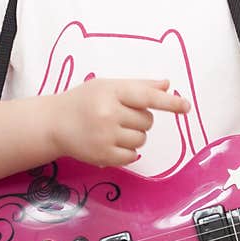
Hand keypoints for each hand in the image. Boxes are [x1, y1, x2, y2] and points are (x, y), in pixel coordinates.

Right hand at [48, 77, 189, 167]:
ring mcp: (105, 136)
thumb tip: (167, 85)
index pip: (147, 97)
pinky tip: (111, 142)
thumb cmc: (84, 100)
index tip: (186, 106)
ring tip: (114, 129)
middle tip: (119, 116)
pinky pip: (133, 156)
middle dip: (140, 119)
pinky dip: (128, 151)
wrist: (53, 123)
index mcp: (111, 92)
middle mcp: (108, 114)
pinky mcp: (103, 156)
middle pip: (147, 121)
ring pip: (142, 139)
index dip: (169, 102)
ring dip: (135, 136)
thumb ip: (138, 86)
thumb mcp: (108, 85)